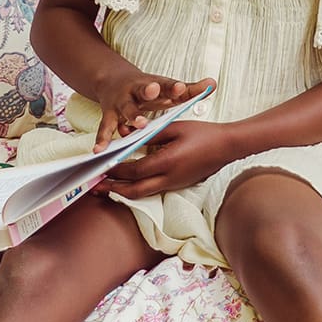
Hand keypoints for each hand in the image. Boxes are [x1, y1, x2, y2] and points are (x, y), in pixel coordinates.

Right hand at [93, 72, 215, 147]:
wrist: (114, 80)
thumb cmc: (148, 89)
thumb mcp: (168, 88)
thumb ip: (190, 89)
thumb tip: (213, 84)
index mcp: (153, 84)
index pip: (166, 84)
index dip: (173, 87)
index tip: (181, 88)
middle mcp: (135, 91)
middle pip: (142, 92)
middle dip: (147, 93)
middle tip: (152, 98)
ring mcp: (121, 102)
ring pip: (124, 110)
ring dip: (128, 119)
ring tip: (130, 129)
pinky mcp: (109, 114)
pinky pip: (106, 128)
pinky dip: (102, 139)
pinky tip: (100, 151)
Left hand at [104, 120, 235, 198]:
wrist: (227, 147)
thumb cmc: (203, 134)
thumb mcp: (175, 128)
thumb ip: (151, 135)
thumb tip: (131, 141)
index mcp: (168, 162)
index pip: (135, 170)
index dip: (115, 170)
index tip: (100, 166)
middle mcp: (169, 178)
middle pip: (135, 190)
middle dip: (113, 189)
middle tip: (94, 186)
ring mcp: (174, 184)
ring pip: (143, 193)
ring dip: (123, 191)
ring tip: (106, 187)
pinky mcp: (178, 184)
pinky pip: (152, 190)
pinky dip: (136, 189)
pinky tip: (127, 184)